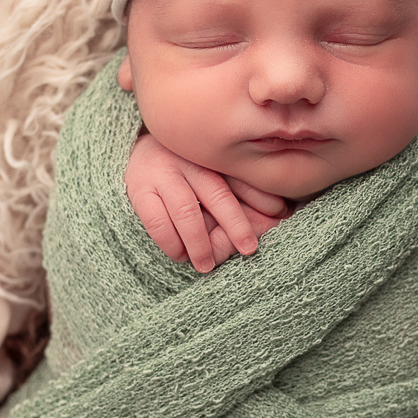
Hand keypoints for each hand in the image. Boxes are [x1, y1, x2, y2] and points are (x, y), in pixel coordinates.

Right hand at [124, 132, 287, 271]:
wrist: (136, 152)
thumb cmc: (186, 170)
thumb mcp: (215, 173)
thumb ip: (244, 190)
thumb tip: (282, 212)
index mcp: (210, 155)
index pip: (239, 177)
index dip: (261, 197)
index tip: (280, 214)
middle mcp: (187, 160)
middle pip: (217, 194)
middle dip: (236, 224)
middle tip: (249, 249)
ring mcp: (161, 173)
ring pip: (186, 210)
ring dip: (199, 242)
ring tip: (206, 265)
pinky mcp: (139, 190)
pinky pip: (156, 220)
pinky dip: (170, 241)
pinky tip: (178, 255)